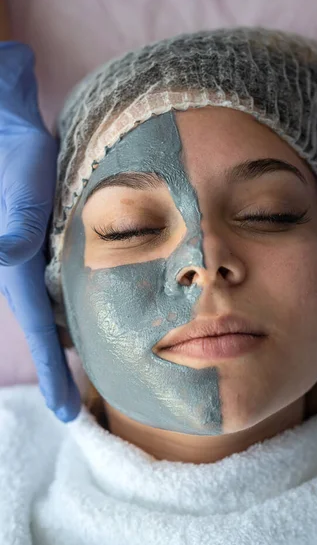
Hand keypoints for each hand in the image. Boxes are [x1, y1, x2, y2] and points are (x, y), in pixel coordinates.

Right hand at [0, 42, 80, 420]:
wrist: (13, 133)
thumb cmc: (17, 160)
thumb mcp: (19, 191)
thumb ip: (14, 227)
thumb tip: (6, 255)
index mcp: (18, 270)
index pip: (38, 331)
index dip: (53, 372)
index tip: (65, 411)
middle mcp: (22, 272)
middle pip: (42, 333)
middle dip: (57, 368)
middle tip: (73, 404)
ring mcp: (30, 262)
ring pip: (49, 316)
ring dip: (63, 345)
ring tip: (80, 374)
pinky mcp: (41, 248)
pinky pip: (53, 293)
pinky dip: (66, 314)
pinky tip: (82, 324)